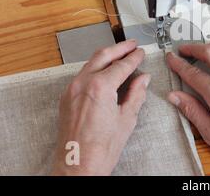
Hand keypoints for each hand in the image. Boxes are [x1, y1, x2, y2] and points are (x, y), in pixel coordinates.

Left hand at [51, 40, 150, 175]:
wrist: (78, 166)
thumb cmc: (100, 149)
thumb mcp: (127, 119)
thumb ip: (136, 94)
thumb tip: (143, 80)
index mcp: (100, 87)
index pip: (121, 65)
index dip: (134, 58)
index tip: (141, 53)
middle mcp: (83, 84)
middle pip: (103, 56)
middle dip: (119, 48)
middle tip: (131, 45)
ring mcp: (72, 90)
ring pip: (90, 63)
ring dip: (106, 56)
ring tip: (120, 54)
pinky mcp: (67, 97)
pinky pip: (82, 75)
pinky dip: (96, 68)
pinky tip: (105, 71)